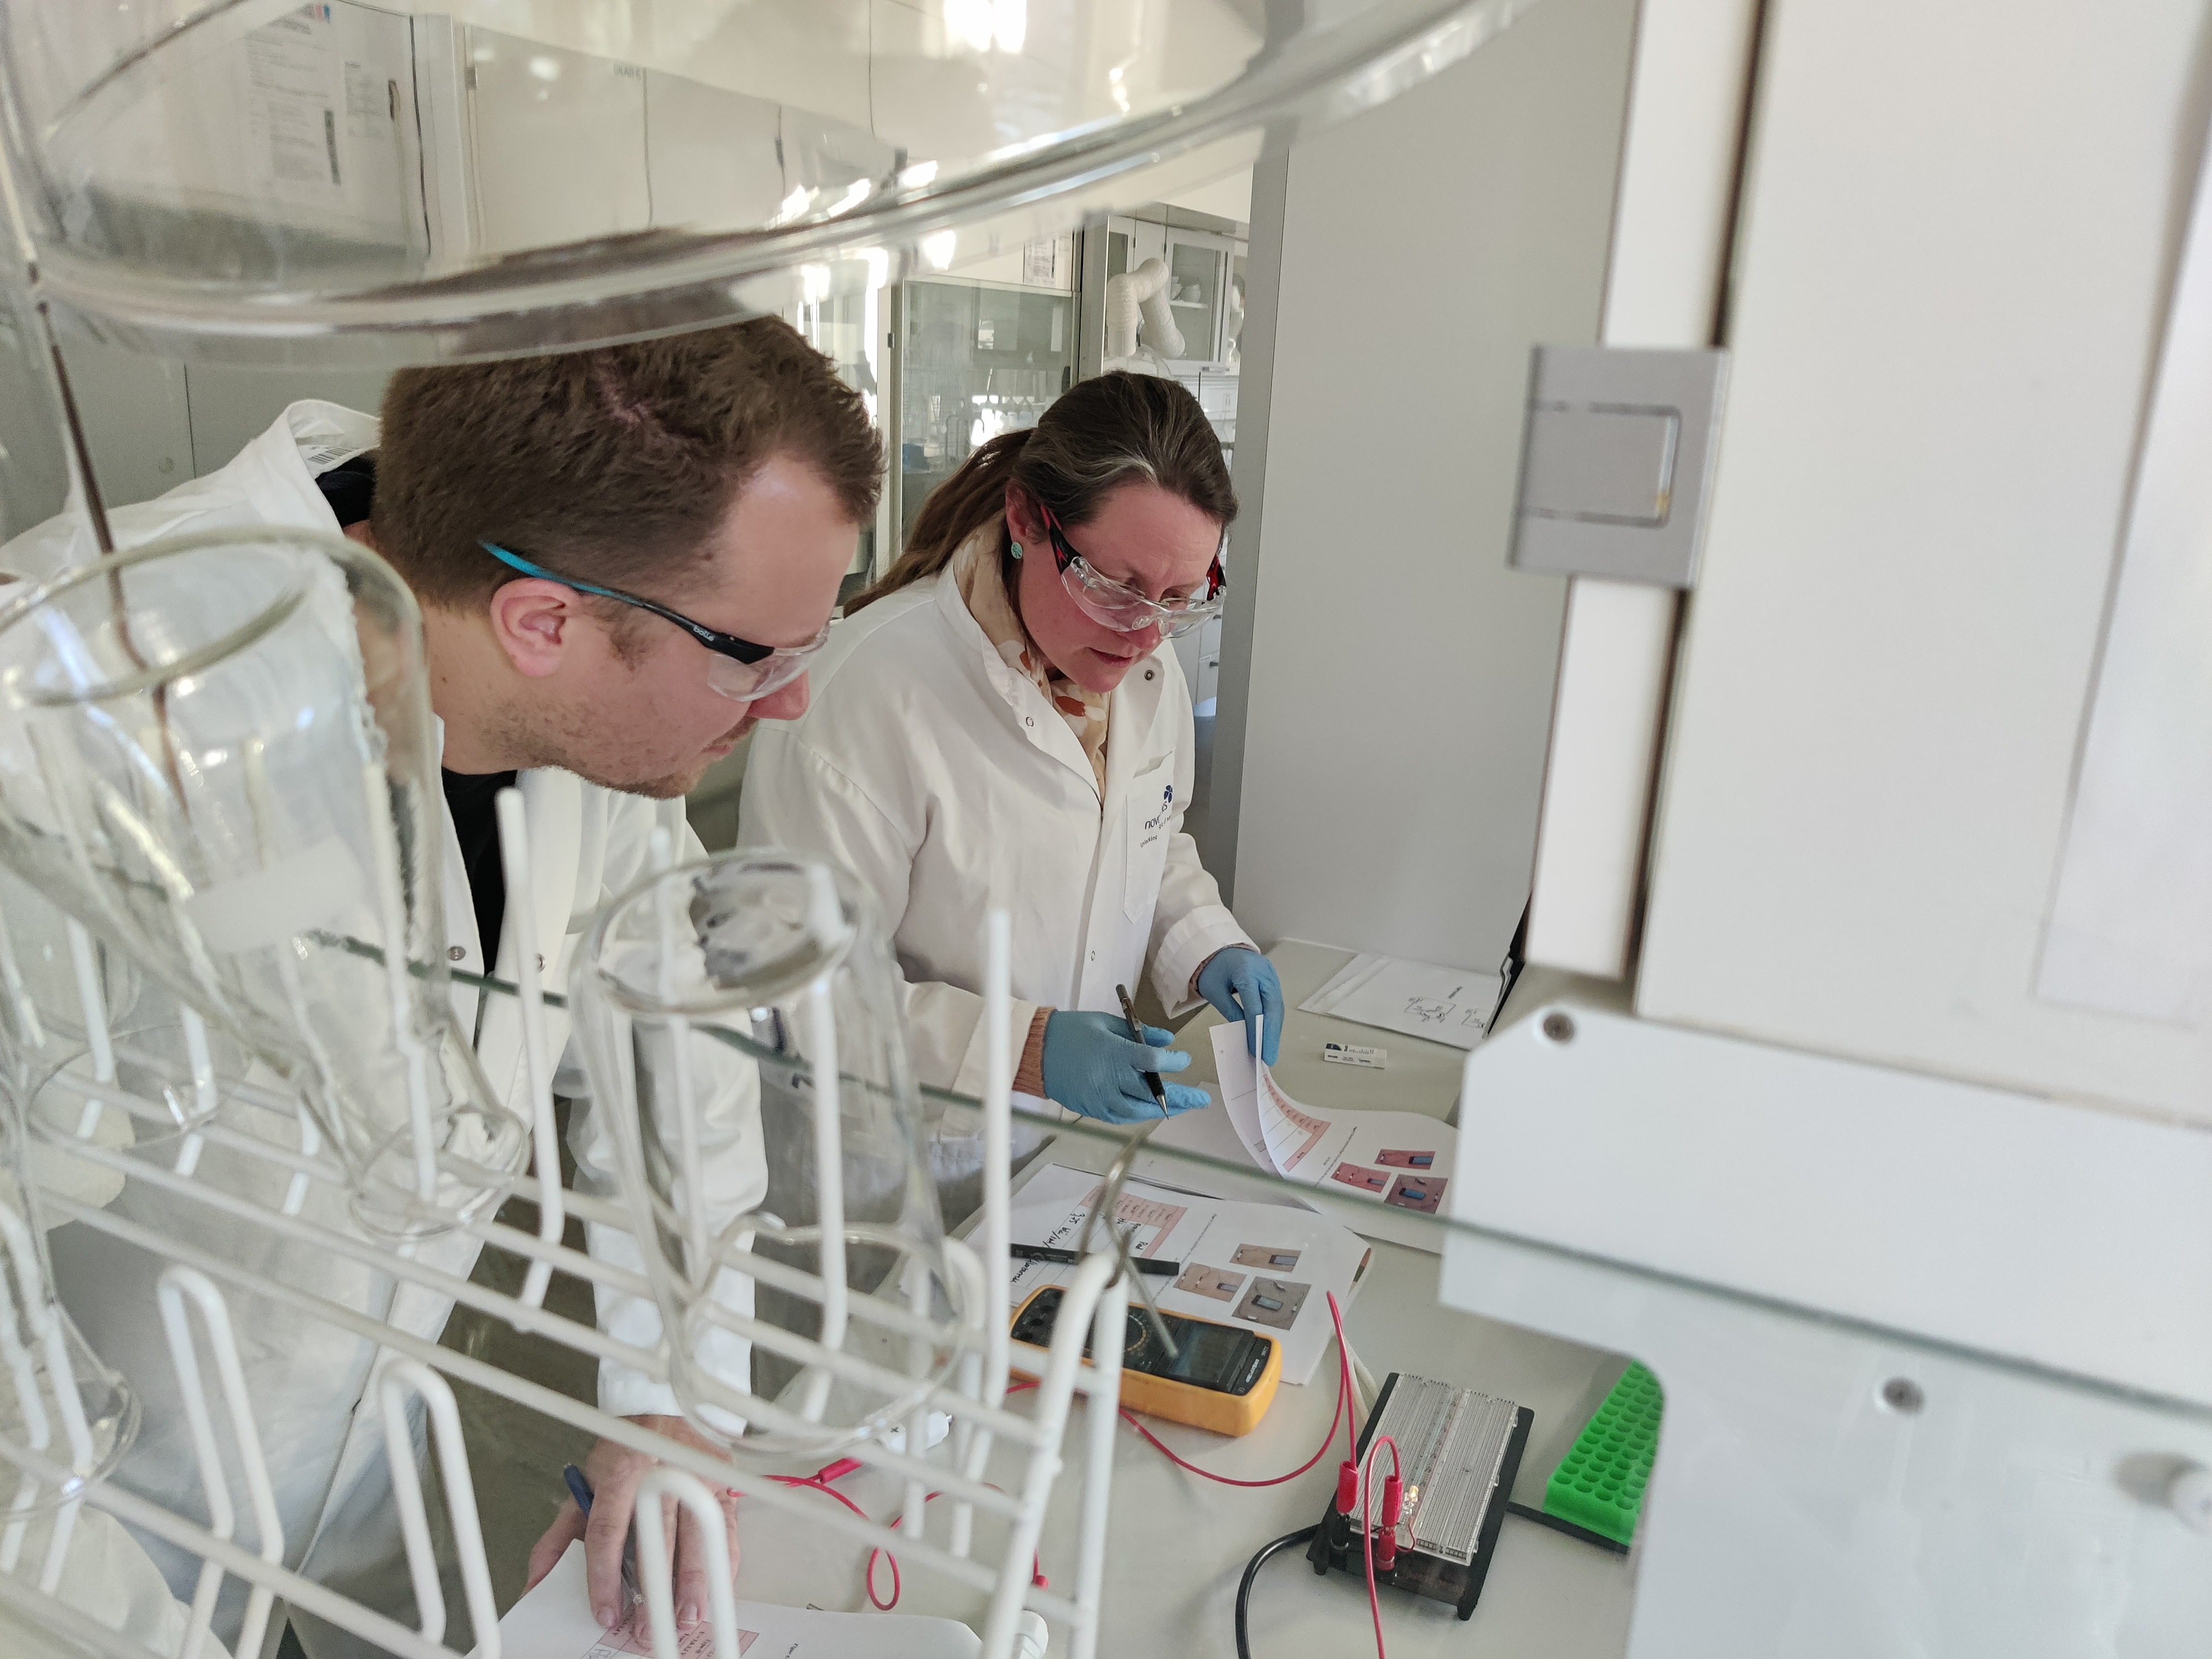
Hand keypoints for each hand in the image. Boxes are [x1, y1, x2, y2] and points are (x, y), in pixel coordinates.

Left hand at [525, 1416, 738, 1629]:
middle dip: (653, 1590)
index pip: (610, 1532)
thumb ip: (560, 1537)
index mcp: (621, 1473)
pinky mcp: (721, 1481)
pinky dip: (722, 1562)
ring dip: (693, 1582)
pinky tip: (714, 1590)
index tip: (606, 1611)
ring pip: (697, 1535)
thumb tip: (537, 1581)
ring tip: (686, 1618)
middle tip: (647, 1627)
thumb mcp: (584, 1488)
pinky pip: (726, 1527)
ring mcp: (696, 1475)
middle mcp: (661, 1472)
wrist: (661, 1406)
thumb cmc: (622, 1454)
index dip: (606, 1576)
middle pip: (658, 1539)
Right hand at [1041, 1010, 1208, 1122]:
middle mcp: (1111, 1079)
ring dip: (1162, 1109)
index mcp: (1115, 1053)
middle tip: (1202, 1099)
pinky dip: (1138, 1115)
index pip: (1155, 1062)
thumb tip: (1168, 1040)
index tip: (1184, 1059)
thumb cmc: (1073, 1031)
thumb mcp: (1108, 1023)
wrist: (1037, 1051)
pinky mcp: (1092, 1109)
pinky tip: (1150, 1110)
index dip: (1174, 1062)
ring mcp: (1101, 1098)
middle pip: (1154, 1093)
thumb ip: (1140, 1032)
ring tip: (1182, 1107)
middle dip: (1182, 1097)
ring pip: (1140, 1111)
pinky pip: (1121, 1117)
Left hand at [1197, 948, 1282, 1064]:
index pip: (1255, 1007)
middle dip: (1270, 1035)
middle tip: (1269, 1058)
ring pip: (1276, 1007)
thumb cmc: (1213, 969)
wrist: (1219, 948)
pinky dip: (1273, 1021)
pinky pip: (1275, 1003)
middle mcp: (1264, 972)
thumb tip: (1244, 1035)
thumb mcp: (1214, 991)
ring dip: (1274, 1030)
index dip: (1256, 1031)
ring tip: (1270, 1051)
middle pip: (1272, 1008)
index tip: (1255, 1051)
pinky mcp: (1273, 979)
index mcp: (1246, 972)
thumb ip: (1231, 1011)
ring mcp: (1271, 975)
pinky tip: (1270, 1036)